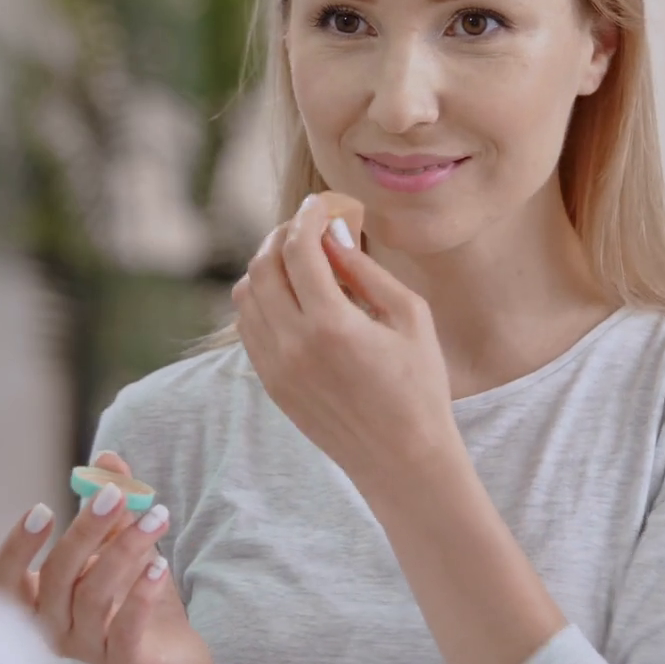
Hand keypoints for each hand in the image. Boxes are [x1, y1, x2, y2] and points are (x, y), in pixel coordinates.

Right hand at [0, 453, 213, 663]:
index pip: (3, 583)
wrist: (167, 657)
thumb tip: (108, 460)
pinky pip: (126, 630)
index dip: (15, 550)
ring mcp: (87, 649)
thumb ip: (109, 506)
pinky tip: (159, 564)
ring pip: (94, 596)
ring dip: (125, 550)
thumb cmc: (128, 595)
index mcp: (36, 602)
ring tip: (156, 517)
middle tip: (115, 494)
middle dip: (86, 530)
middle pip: (58, 578)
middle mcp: (53, 629)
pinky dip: (140, 594)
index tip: (43, 509)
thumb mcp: (116, 545)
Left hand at [233, 194, 460, 490]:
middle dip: (283, 235)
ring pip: (245, 295)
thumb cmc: (419, 386)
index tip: (320, 204)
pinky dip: (259, 298)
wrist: (402, 460)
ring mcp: (276, 366)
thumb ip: (367, 271)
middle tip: (307, 226)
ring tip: (296, 258)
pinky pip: (248, 326)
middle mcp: (293, 344)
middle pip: (263, 266)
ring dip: (266, 266)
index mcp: (332, 324)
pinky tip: (287, 293)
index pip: (298, 249)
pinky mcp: (271, 383)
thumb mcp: (410, 318)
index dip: (307, 216)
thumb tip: (334, 235)